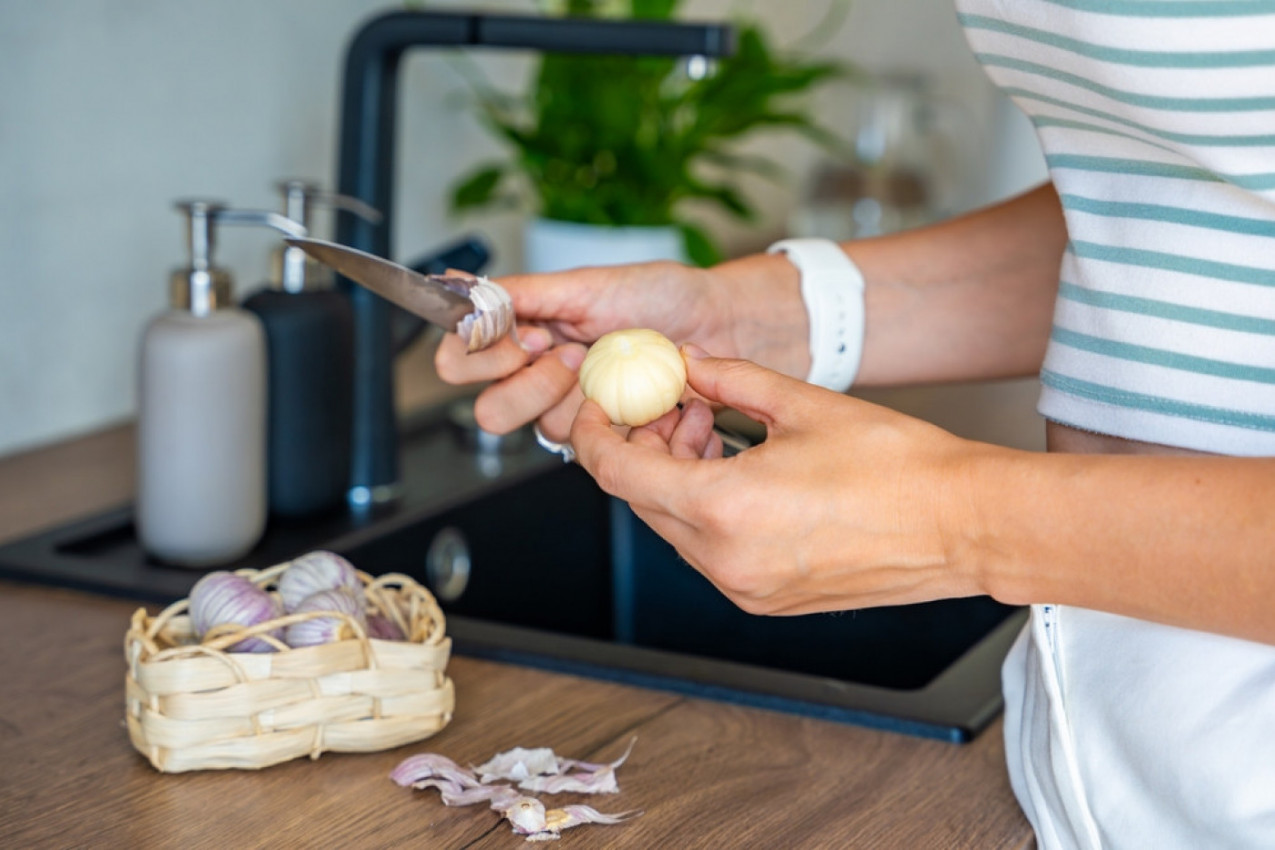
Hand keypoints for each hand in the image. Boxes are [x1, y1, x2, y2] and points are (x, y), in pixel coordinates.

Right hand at [434, 254, 807, 442]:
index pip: (462, 360)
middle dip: (531, 385)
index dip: (482, 355)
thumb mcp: (586, 284)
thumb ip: (521, 292)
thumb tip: (457, 285)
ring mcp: (574, 413)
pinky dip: (627, 419)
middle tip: (573, 355)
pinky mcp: (611, 441)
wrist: (722, 325)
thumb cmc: (661, 298)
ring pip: (543, 430)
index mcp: (523, 336)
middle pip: (491, 410)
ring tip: (621, 370)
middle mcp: (539, 379)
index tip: (526, 337)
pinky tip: (650, 396)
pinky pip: (595, 448)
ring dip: (584, 398)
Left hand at [570, 346, 989, 614]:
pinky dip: (705, 508)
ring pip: (674, 526)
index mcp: (724, 510)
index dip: (594, 434)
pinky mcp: (767, 599)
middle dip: (643, 447)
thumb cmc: (899, 466)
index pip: (617, 474)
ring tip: (715, 429)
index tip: (597, 405)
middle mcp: (724, 562)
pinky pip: (709, 550)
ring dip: (676, 476)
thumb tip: (686, 362)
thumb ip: (729, 380)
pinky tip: (738, 469)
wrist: (964, 525)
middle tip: (669, 404)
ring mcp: (745, 588)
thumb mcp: (802, 404)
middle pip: (642, 500)